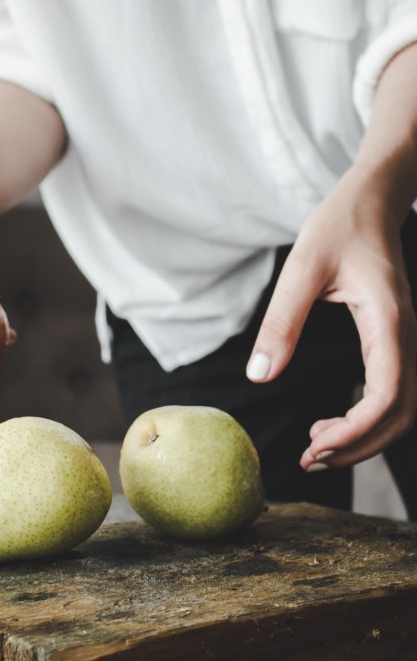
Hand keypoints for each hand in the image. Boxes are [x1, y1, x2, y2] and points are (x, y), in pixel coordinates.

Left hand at [246, 167, 416, 469]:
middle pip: (401, 414)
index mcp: (389, 323)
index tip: (315, 447)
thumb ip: (281, 322)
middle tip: (309, 460)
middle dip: (358, 447)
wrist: (373, 199)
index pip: (387, 396)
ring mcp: (406, 342)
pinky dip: (367, 420)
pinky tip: (331, 425)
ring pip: (402, 410)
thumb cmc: (339, 226)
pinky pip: (393, 394)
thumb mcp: (300, 269)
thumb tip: (259, 375)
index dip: (356, 432)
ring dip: (364, 438)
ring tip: (317, 449)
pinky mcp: (395, 343)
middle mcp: (407, 338)